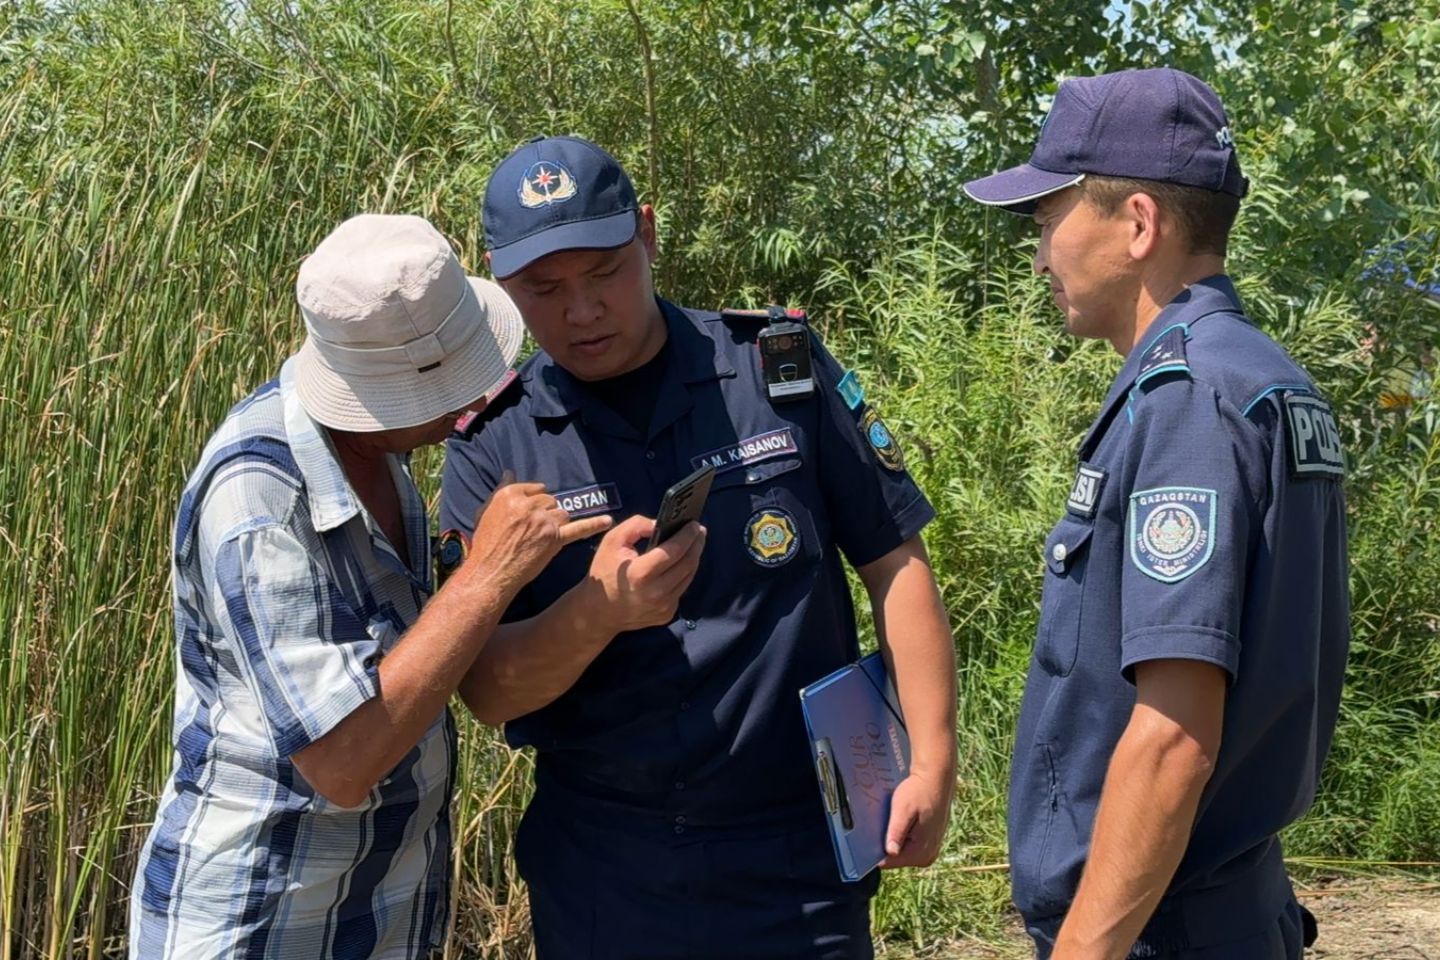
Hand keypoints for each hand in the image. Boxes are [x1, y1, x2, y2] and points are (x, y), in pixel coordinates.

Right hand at [464, 472, 612, 594]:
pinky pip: (578, 528)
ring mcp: (543, 521)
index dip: (534, 503)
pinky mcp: (554, 539)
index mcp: (510, 494)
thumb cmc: (485, 544)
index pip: (536, 489)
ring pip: (562, 513)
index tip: (530, 515)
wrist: (491, 572)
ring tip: (540, 539)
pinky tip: (607, 521)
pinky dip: (594, 525)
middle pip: (550, 501)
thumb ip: (501, 490)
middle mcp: (528, 504)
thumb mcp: (485, 511)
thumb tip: (510, 472)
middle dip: (545, 514)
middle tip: (532, 531)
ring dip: (556, 523)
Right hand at [582, 515, 705, 634]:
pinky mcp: (667, 614)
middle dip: (696, 544)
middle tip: (699, 531)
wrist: (599, 612)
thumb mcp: (612, 541)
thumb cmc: (604, 573)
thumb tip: (660, 524)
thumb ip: (636, 525)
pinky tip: (680, 564)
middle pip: (688, 563)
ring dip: (693, 558)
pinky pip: (681, 589)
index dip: (687, 535)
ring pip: (688, 577)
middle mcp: (656, 592)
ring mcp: (664, 606)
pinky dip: (683, 575)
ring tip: (694, 544)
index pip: (674, 550)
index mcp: (641, 573)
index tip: (695, 524)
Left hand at [879, 769, 951, 868]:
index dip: (875, 851)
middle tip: (882, 823)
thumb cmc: (918, 792)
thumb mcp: (903, 809)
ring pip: (901, 852)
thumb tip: (891, 853)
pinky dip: (902, 836)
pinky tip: (900, 821)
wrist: (936, 779)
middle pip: (895, 858)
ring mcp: (930, 852)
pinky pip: (909, 846)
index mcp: (921, 852)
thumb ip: (896, 832)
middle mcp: (927, 857)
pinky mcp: (930, 845)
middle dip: (885, 843)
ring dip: (893, 838)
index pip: (889, 862)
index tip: (867, 838)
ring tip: (891, 820)